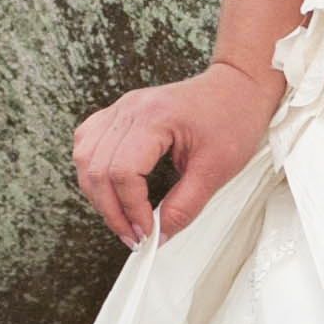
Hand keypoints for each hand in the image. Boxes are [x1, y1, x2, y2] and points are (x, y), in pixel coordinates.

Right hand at [71, 59, 279, 246]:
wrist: (238, 87)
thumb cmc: (233, 119)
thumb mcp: (216, 169)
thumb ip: (185, 206)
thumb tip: (160, 235)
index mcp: (155, 118)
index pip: (123, 172)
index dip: (131, 209)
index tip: (147, 232)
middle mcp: (131, 109)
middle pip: (98, 168)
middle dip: (111, 210)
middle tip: (133, 236)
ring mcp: (122, 108)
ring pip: (85, 157)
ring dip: (97, 194)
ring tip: (122, 218)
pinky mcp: (120, 112)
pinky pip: (88, 142)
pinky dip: (92, 169)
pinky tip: (109, 188)